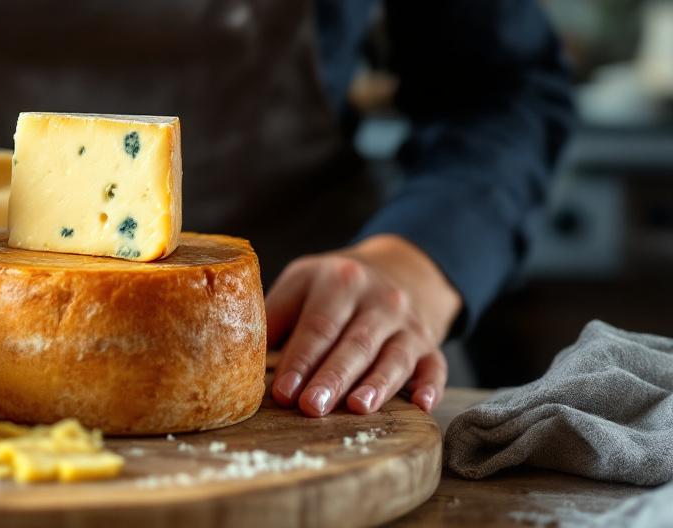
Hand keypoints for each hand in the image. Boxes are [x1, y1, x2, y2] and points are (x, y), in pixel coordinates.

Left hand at [265, 234, 460, 415]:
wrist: (396, 270)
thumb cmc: (332, 287)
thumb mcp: (301, 283)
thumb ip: (276, 315)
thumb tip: (244, 355)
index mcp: (340, 281)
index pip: (318, 326)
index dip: (300, 360)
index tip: (282, 392)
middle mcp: (380, 300)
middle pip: (354, 344)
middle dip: (333, 378)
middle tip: (312, 407)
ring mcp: (409, 323)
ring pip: (394, 357)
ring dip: (377, 385)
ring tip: (358, 408)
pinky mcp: (431, 344)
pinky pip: (435, 365)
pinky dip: (430, 385)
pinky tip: (422, 405)